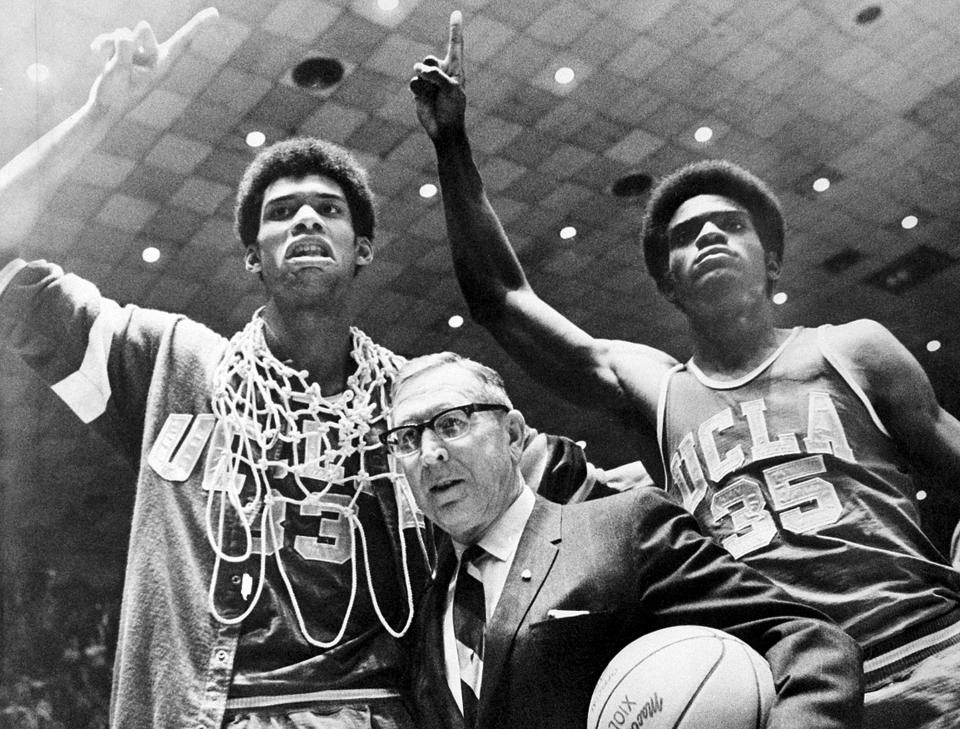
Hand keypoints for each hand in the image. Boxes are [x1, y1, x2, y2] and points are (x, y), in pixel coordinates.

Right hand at [87, 7, 218, 114]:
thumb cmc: (113, 96)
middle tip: (126, 56)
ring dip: (111, 42)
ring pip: (126, 33)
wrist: (102, 110)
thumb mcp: (117, 72)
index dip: (198, 25)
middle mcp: (154, 59)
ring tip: (105, 61)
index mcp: (162, 67)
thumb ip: (125, 50)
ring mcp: (141, 54)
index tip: (216, 13)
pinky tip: (96, 51)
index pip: (182, 42)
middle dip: (130, 37)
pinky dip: (105, 43)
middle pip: (144, 32)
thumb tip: (133, 28)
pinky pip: (116, 36)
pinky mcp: (127, 52)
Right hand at [410, 10, 465, 139]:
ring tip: (432, 95)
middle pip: (429, 59)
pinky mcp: (419, 90)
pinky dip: (418, 90)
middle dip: (430, 70)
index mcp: (455, 68)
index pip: (455, 45)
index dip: (455, 29)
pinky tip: (424, 99)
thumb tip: (418, 70)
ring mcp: (429, 81)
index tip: (457, 13)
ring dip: (424, 83)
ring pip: (418, 70)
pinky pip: (413, 82)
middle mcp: (442, 72)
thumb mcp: (451, 89)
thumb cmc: (453, 109)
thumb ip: (437, 75)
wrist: (444, 129)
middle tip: (436, 84)